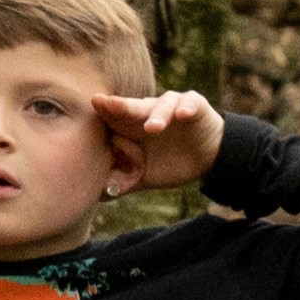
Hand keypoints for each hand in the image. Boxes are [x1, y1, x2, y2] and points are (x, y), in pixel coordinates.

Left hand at [94, 90, 224, 193]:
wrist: (208, 158)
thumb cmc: (170, 162)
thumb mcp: (146, 174)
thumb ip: (124, 181)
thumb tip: (97, 196)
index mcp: (131, 124)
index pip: (113, 116)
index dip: (103, 113)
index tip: (90, 107)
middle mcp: (148, 110)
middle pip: (132, 107)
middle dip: (119, 105)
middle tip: (104, 103)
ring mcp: (171, 106)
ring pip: (161, 105)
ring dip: (156, 115)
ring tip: (152, 128)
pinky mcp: (194, 105)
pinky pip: (190, 103)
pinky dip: (186, 108)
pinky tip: (182, 115)